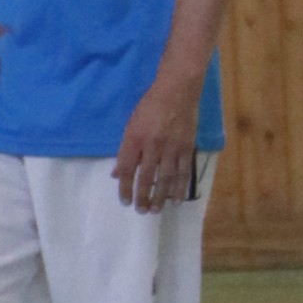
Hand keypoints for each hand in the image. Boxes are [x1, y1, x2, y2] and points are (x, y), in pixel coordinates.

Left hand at [114, 78, 202, 212]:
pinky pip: (183, 172)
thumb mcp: (131, 124)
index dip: (125, 187)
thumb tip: (116, 173)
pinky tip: (177, 199)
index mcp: (135, 139)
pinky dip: (180, 187)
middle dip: (142, 197)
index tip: (125, 201)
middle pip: (146, 177)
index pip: (126, 169)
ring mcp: (171, 147)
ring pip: (166, 178)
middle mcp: (152, 146)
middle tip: (141, 211)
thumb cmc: (150, 105)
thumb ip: (125, 150)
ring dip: (160, 197)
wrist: (177, 91)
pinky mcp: (187, 147)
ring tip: (156, 210)